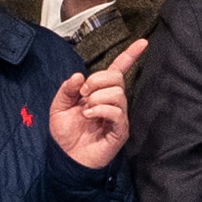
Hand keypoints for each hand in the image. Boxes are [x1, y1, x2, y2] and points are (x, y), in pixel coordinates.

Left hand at [44, 40, 140, 169]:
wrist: (65, 158)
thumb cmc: (65, 134)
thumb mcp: (58, 106)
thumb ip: (66, 88)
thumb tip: (79, 75)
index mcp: (99, 93)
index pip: (118, 70)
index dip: (130, 55)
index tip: (143, 42)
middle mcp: (112, 102)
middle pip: (116, 78)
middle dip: (97, 80)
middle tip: (82, 94)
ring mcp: (117, 116)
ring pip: (117, 93)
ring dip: (97, 97)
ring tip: (85, 109)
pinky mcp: (119, 130)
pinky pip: (117, 112)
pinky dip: (101, 109)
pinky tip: (89, 115)